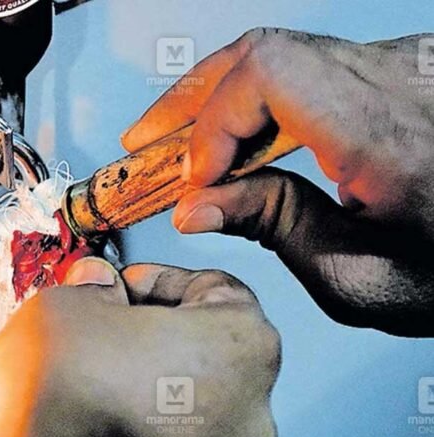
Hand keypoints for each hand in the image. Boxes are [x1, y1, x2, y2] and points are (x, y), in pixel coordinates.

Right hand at [0, 257, 279, 436]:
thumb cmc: (68, 390)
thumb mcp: (71, 302)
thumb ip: (94, 286)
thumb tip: (97, 285)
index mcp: (243, 342)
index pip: (213, 288)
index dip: (159, 279)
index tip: (124, 284)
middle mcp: (250, 406)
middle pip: (204, 345)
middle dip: (152, 329)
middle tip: (105, 321)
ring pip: (190, 395)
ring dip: (148, 375)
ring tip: (96, 368)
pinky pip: (174, 436)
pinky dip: (144, 418)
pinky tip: (100, 408)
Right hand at [122, 29, 433, 336]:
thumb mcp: (359, 275)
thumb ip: (272, 227)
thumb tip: (193, 208)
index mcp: (387, 131)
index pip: (269, 73)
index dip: (214, 121)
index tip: (198, 179)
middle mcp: (396, 79)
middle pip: (262, 52)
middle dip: (191, 102)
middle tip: (146, 142)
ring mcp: (399, 67)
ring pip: (278, 52)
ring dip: (216, 97)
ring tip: (175, 138)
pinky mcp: (394, 72)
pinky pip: (305, 68)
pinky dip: (254, 100)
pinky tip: (231, 134)